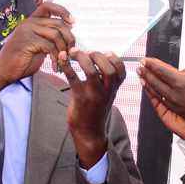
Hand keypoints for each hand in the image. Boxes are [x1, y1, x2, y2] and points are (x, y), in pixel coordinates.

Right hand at [0, 2, 75, 104]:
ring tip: (63, 61)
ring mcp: (26, 30)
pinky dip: (56, 57)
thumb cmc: (21, 62)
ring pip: (56, 34)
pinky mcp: (27, 40)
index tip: (73, 22)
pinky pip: (50, 46)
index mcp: (31, 21)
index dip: (63, 11)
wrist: (3, 72)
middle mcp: (28, 22)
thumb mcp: (39, 47)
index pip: (48, 6)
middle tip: (71, 52)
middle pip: (57, 23)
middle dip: (69, 38)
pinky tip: (55, 67)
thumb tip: (69, 33)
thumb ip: (50, 38)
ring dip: (63, 49)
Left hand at [61, 47, 125, 167]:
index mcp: (113, 89)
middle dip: (98, 55)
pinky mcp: (80, 99)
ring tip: (74, 51)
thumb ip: (105, 80)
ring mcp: (94, 96)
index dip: (115, 58)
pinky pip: (74, 79)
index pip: (121, 70)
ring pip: (92, 72)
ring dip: (82, 57)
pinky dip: (67, 66)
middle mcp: (106, 92)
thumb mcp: (106, 95)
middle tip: (87, 52)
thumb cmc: (95, 110)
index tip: (106, 52)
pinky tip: (63, 57)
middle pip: (109, 69)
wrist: (88, 132)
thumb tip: (97, 58)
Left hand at [137, 57, 184, 130]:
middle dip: (146, 73)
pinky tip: (150, 90)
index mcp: (181, 82)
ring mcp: (174, 104)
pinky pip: (161, 101)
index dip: (152, 64)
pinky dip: (153, 94)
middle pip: (155, 81)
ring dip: (147, 83)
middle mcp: (174, 94)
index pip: (161, 71)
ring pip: (156, 92)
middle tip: (140, 67)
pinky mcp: (176, 111)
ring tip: (141, 77)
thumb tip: (178, 73)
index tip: (145, 60)